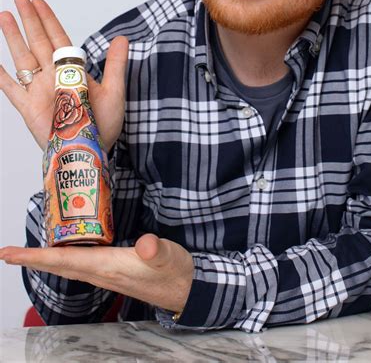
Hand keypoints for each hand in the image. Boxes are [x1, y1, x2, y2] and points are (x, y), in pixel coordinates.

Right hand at [0, 0, 128, 151]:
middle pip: (38, 41)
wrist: (90, 151)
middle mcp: (53, 76)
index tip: (38, 2)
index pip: (58, 38)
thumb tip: (123, 38)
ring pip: (22, 57)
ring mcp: (38, 90)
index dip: (48, 19)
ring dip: (13, 37)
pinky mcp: (28, 107)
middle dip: (29, 20)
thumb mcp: (114, 90)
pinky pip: (10, 88)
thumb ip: (115, 64)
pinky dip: (0, 75)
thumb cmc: (104, 124)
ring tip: (3, 16)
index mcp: (72, 70)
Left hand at [0, 234, 193, 313]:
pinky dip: (62, 259)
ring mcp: (106, 274)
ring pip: (66, 266)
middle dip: (31, 260)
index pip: (64, 261)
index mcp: (108, 267)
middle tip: (5, 253)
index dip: (36, 257)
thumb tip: (145, 244)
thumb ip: (156, 250)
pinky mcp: (113, 271)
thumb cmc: (176, 272)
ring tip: (25, 254)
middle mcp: (101, 273)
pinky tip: (61, 253)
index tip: (10, 254)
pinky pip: (78, 265)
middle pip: (58, 266)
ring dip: (43, 260)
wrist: (187, 290)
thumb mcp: (169, 256)